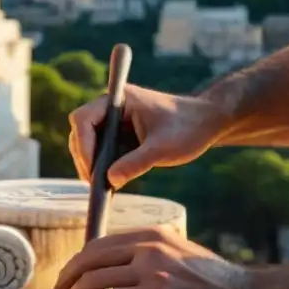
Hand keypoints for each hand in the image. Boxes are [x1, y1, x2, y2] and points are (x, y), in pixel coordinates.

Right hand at [68, 84, 224, 188]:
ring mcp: (116, 122)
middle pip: (81, 132)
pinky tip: (110, 185)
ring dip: (92, 164)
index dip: (83, 145)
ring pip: (89, 144)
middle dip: (85, 158)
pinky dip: (104, 167)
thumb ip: (136, 163)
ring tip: (101, 188)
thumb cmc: (187, 128)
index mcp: (119, 100)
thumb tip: (110, 180)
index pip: (83, 119)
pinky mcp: (121, 135)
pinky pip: (104, 151)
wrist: (206, 124)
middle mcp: (112, 108)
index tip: (93, 170)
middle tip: (94, 184)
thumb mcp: (162, 148)